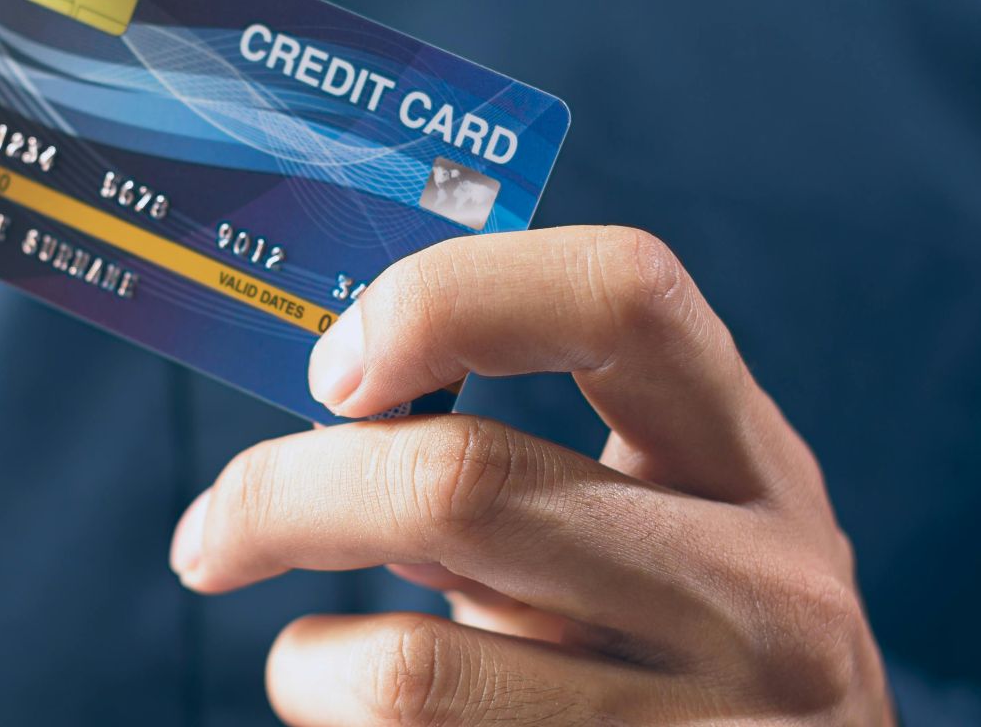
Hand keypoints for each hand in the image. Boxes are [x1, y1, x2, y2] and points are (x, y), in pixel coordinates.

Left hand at [170, 227, 891, 724]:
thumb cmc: (689, 654)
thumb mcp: (669, 536)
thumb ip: (536, 473)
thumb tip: (329, 424)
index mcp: (754, 466)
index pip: (620, 297)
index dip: (447, 299)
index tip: (336, 369)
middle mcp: (765, 591)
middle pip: (461, 483)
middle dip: (285, 498)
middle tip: (215, 531)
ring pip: (412, 670)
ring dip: (308, 662)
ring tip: (308, 662)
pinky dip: (344, 724)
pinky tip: (363, 722)